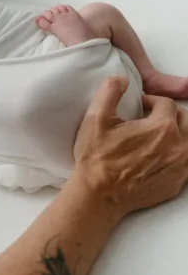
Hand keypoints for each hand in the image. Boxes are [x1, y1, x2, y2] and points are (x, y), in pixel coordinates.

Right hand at [74, 75, 187, 215]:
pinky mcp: (176, 184)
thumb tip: (121, 79)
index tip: (140, 105)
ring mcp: (179, 168)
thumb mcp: (96, 118)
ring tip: (158, 135)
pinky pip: (186, 163)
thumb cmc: (96, 159)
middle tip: (151, 117)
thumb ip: (110, 90)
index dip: (151, 100)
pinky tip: (161, 155)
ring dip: (178, 134)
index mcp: (162, 128)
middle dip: (169, 114)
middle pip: (185, 120)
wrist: (98, 196)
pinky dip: (178, 155)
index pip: (167, 103)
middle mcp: (178, 148)